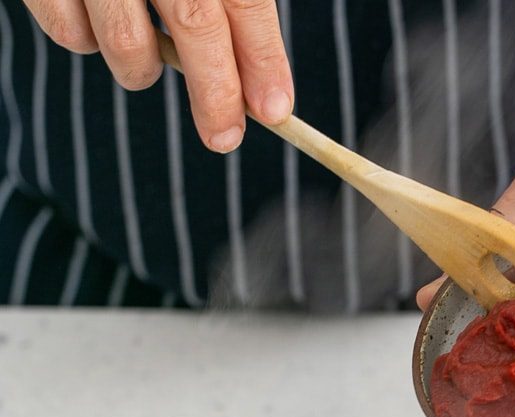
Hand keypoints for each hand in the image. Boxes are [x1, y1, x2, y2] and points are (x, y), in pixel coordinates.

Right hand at [24, 0, 293, 151]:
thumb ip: (223, 5)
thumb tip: (259, 89)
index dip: (262, 58)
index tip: (274, 110)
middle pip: (196, 22)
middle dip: (217, 93)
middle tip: (225, 138)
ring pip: (129, 43)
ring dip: (141, 69)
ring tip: (143, 55)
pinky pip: (72, 35)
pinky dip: (86, 40)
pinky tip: (90, 15)